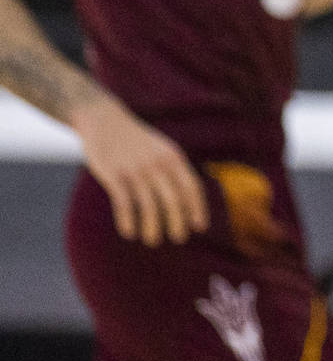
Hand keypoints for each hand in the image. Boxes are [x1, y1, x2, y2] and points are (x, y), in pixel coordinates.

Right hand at [73, 99, 207, 245]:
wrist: (104, 120)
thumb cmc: (136, 140)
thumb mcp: (161, 149)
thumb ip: (174, 170)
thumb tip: (187, 199)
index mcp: (173, 157)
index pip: (191, 186)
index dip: (197, 208)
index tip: (200, 227)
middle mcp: (157, 164)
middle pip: (174, 199)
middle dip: (178, 221)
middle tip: (179, 238)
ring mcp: (135, 169)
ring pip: (149, 205)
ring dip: (152, 226)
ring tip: (153, 240)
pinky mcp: (114, 175)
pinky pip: (124, 203)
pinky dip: (128, 220)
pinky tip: (129, 233)